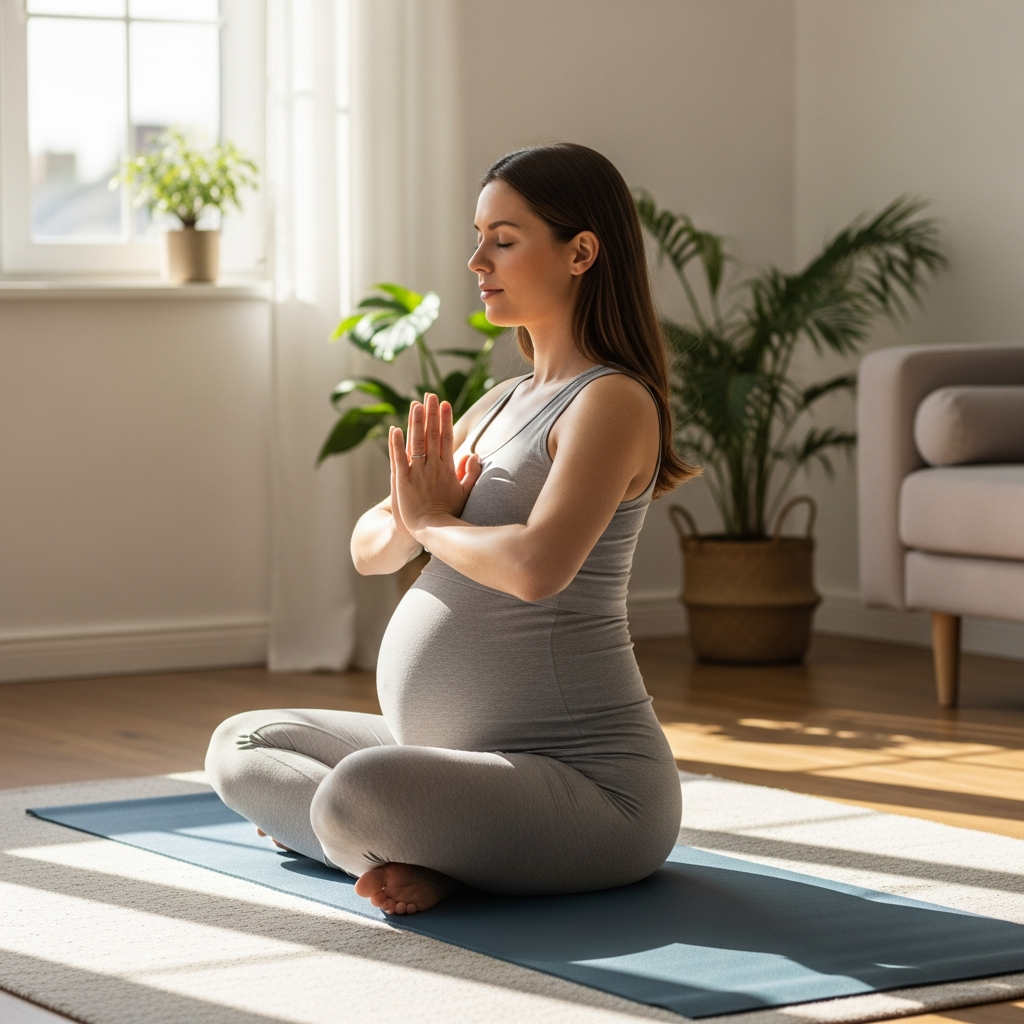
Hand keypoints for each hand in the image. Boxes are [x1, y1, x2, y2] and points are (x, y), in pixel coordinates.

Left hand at [389, 393, 481, 535]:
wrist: (432, 532)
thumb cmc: (449, 514)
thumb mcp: (464, 493)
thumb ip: (470, 474)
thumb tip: (474, 455)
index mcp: (447, 468)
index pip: (446, 438)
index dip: (445, 420)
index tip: (445, 403)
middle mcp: (432, 467)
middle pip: (432, 435)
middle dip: (431, 414)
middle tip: (431, 395)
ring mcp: (417, 473)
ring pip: (416, 443)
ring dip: (416, 422)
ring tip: (416, 404)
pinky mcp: (402, 481)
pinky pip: (399, 459)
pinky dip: (396, 444)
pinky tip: (395, 429)